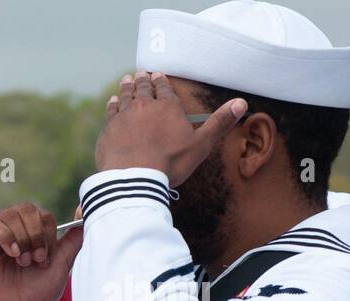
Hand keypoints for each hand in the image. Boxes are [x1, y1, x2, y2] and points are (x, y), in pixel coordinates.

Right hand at [0, 202, 82, 300]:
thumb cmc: (36, 291)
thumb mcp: (62, 263)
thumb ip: (74, 237)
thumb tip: (83, 209)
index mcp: (34, 231)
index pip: (43, 214)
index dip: (48, 234)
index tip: (45, 259)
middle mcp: (16, 228)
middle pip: (28, 209)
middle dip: (36, 234)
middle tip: (36, 259)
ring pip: (11, 215)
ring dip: (22, 239)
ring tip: (22, 261)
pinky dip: (6, 238)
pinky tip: (12, 254)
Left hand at [95, 71, 245, 186]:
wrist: (133, 178)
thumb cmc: (170, 162)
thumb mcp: (201, 144)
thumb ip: (219, 123)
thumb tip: (242, 102)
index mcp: (168, 107)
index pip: (164, 89)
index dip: (161, 81)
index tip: (157, 75)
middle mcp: (144, 106)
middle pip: (144, 89)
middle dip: (144, 80)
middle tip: (141, 73)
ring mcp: (124, 116)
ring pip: (126, 96)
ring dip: (127, 87)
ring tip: (127, 80)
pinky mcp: (108, 129)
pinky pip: (111, 111)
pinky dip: (113, 104)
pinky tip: (113, 101)